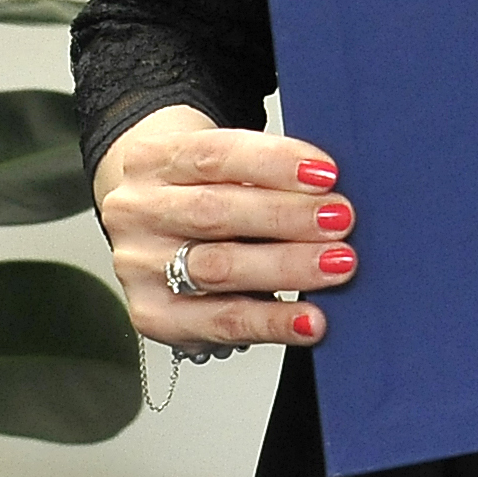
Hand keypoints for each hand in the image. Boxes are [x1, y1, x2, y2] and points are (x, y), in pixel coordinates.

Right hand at [93, 105, 348, 350]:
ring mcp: (138, 266)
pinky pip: (219, 321)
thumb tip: (331, 190)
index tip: (326, 174)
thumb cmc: (204, 188)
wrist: (150, 225)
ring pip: (217, 267)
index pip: (214, 155)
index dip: (274, 163)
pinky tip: (309, 320)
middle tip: (340, 220)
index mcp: (153, 160)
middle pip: (215, 212)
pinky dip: (272, 321)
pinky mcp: (151, 314)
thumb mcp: (221, 161)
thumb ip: (264, 170)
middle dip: (287, 217)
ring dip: (286, 267)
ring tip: (336, 264)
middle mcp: (137, 211)